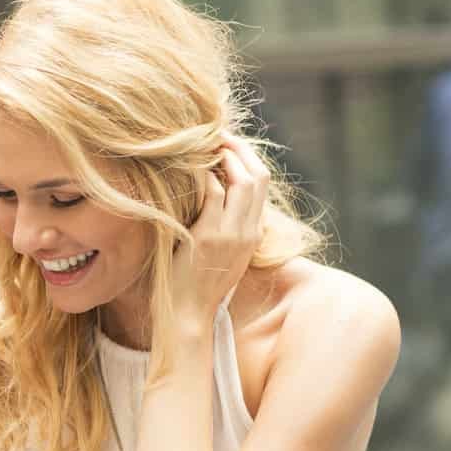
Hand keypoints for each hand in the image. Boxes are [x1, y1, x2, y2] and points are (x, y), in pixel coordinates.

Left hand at [170, 136, 269, 328]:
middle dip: (240, 150)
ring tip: (204, 145)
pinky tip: (191, 168)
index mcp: (253, 234)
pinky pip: (213, 194)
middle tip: (217, 135)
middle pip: (258, 176)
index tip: (227, 146)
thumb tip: (212, 199)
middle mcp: (248, 231)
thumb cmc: (196, 285)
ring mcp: (231, 234)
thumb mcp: (221, 255)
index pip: (262, 185)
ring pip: (243, 181)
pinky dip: (205, 176)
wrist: (188, 315)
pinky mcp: (209, 236)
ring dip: (224, 157)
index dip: (248, 159)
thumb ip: (224, 228)